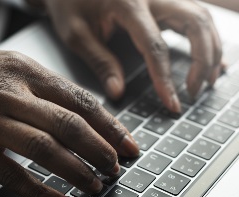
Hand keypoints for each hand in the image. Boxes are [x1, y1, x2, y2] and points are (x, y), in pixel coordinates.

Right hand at [0, 51, 138, 196]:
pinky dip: (42, 192)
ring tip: (96, 185)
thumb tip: (98, 124)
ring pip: (45, 147)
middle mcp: (11, 91)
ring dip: (77, 171)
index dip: (110, 127)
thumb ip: (57, 97)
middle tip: (115, 168)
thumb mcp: (25, 77)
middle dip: (98, 149)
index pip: (83, 102)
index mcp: (29, 71)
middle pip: (69, 124)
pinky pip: (13, 174)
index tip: (129, 146)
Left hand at [34, 0, 221, 111]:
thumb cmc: (69, 3)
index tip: (171, 103)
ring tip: (208, 79)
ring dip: (211, 49)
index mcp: (128, 4)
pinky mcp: (164, 1)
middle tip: (195, 91)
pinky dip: (206, 38)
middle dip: (203, 61)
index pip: (156, 47)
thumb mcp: (77, 35)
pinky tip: (210, 56)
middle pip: (195, 24)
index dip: (165, 79)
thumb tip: (117, 92)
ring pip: (202, 18)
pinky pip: (195, 16)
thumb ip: (100, 62)